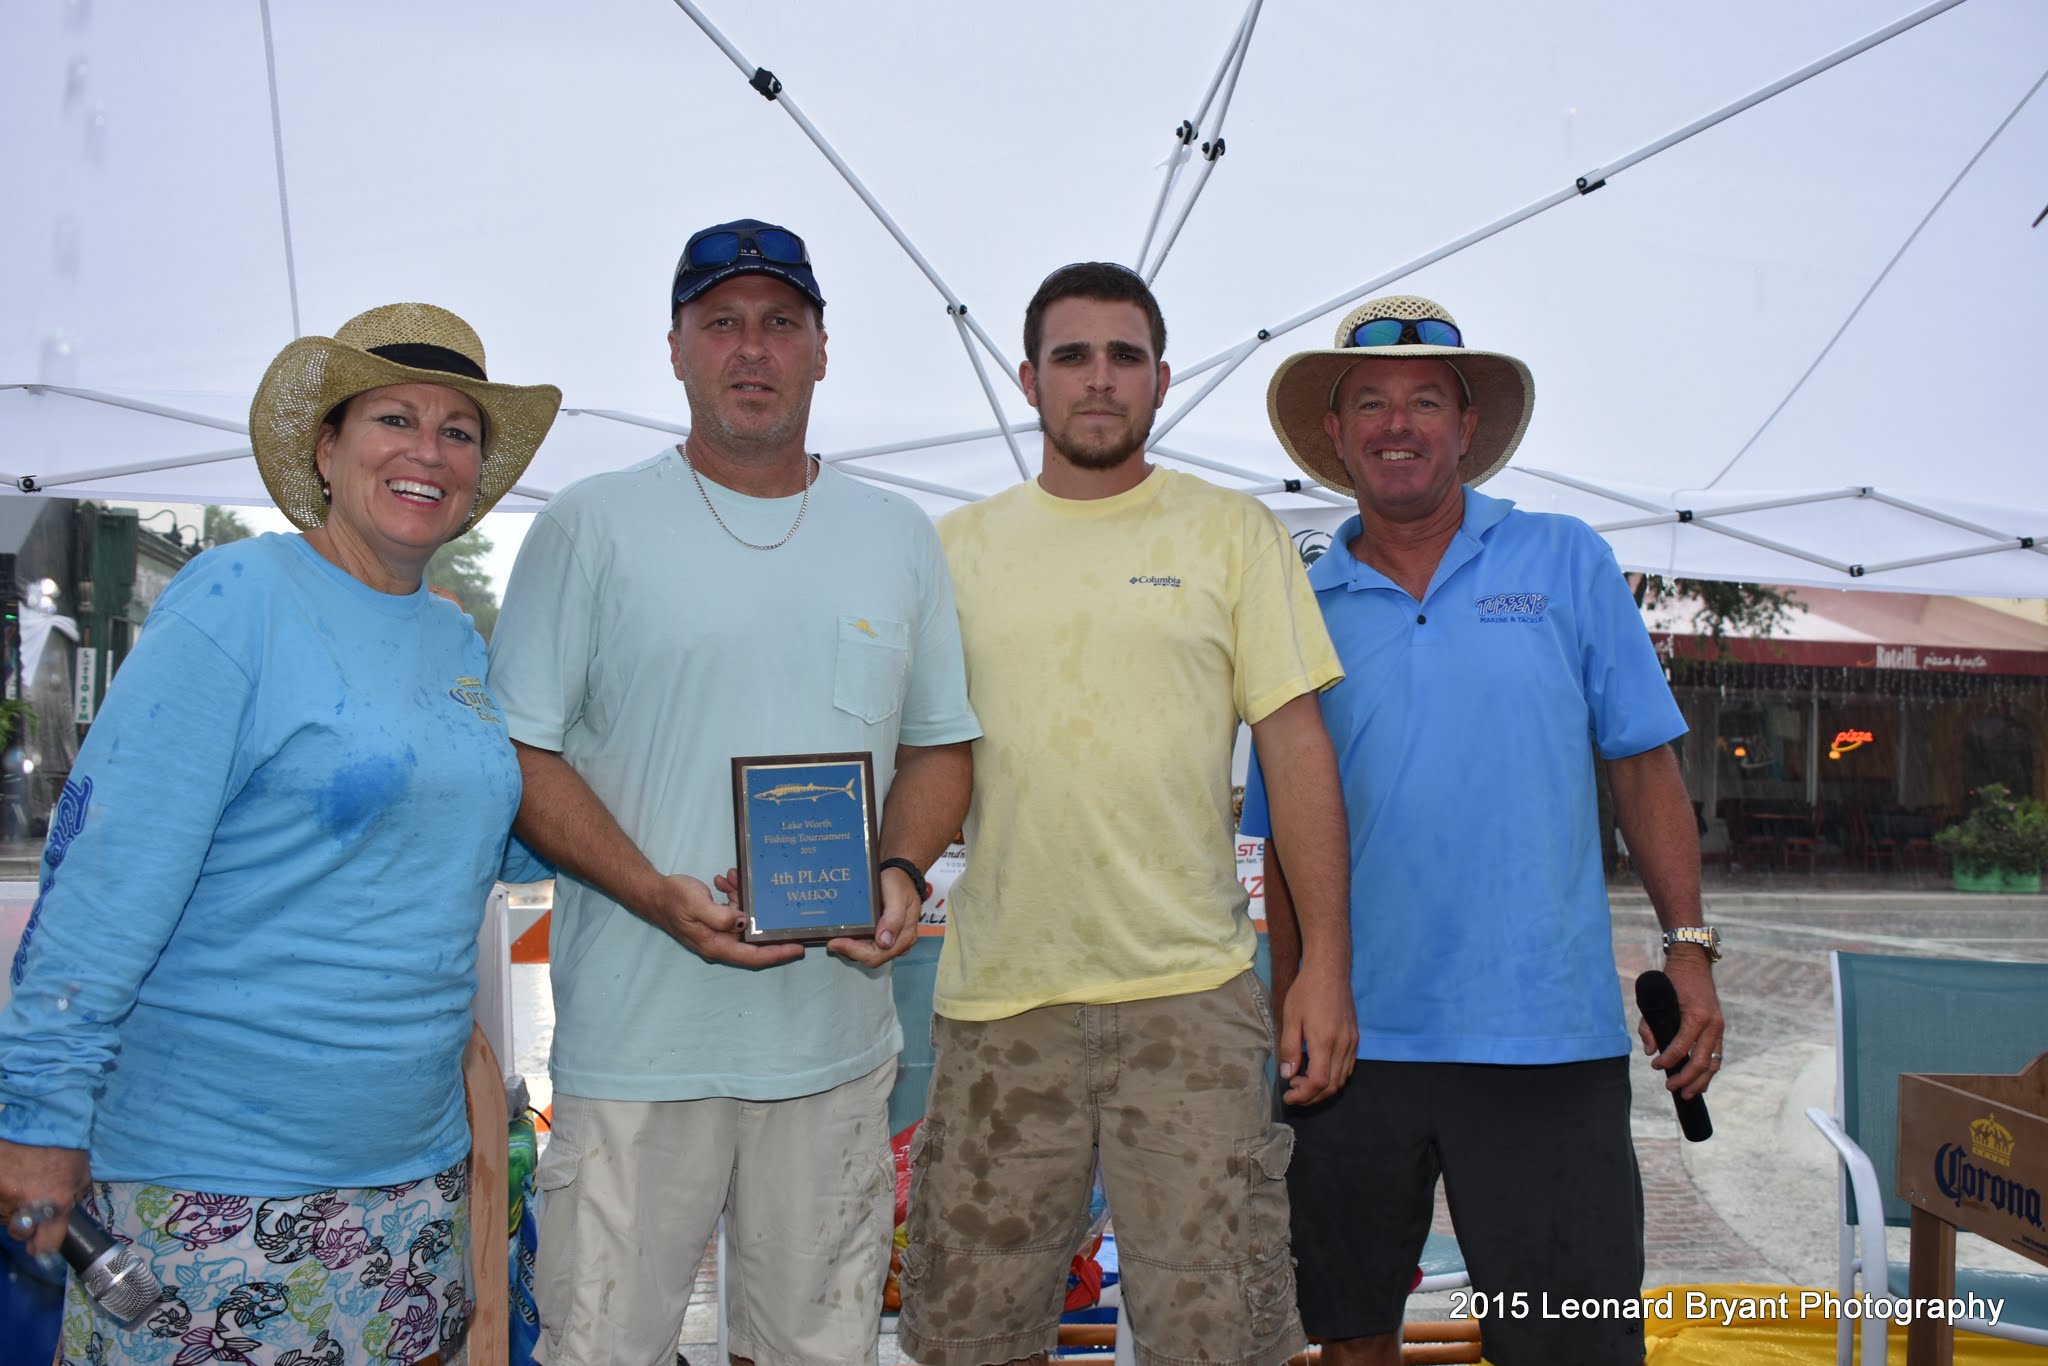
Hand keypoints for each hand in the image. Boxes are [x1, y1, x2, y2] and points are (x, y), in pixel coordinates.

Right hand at [0, 1138, 88, 1260]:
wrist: (36, 1119)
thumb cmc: (63, 1144)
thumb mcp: (81, 1173)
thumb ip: (75, 1197)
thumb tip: (65, 1215)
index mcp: (56, 1203)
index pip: (46, 1244)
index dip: (44, 1247)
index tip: (41, 1246)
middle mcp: (26, 1206)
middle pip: (20, 1233)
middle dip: (27, 1225)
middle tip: (32, 1206)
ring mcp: (1, 1199)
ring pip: (4, 1219)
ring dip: (11, 1209)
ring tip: (20, 1184)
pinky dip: (0, 1197)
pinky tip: (8, 1181)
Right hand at [656, 870, 802, 968]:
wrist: (654, 894)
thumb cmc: (672, 900)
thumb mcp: (696, 905)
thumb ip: (720, 916)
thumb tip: (745, 923)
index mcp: (716, 945)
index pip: (753, 956)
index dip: (778, 954)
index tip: (799, 947)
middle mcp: (720, 942)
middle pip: (754, 939)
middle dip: (766, 918)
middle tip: (782, 904)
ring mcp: (718, 932)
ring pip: (745, 919)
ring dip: (745, 898)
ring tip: (737, 878)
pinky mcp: (717, 920)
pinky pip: (734, 909)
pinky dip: (734, 894)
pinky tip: (727, 880)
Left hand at [827, 865, 920, 966]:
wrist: (901, 876)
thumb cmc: (899, 884)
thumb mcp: (898, 896)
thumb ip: (894, 918)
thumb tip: (884, 942)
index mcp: (904, 937)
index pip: (877, 955)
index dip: (854, 951)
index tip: (836, 942)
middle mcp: (898, 944)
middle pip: (871, 958)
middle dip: (849, 951)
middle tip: (831, 940)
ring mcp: (890, 943)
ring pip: (867, 955)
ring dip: (850, 949)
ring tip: (835, 937)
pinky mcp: (882, 939)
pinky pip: (866, 948)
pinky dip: (853, 944)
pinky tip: (843, 935)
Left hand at [1276, 959, 1357, 1106]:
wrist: (1330, 970)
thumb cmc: (1306, 991)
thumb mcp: (1290, 1018)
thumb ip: (1289, 1048)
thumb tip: (1287, 1075)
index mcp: (1324, 1042)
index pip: (1318, 1082)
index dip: (1304, 1095)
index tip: (1288, 1096)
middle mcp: (1342, 1045)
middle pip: (1332, 1086)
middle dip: (1312, 1096)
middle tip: (1293, 1091)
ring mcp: (1352, 1042)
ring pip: (1342, 1079)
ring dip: (1323, 1088)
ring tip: (1302, 1081)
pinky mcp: (1355, 1038)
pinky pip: (1347, 1067)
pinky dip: (1334, 1077)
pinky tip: (1318, 1069)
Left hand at [1637, 949, 1723, 1099]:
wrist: (1693, 965)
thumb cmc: (1671, 982)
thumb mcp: (1655, 1000)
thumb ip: (1649, 1026)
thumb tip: (1650, 1051)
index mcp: (1697, 1016)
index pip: (1681, 1047)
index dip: (1668, 1061)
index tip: (1655, 1066)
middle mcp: (1713, 1024)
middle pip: (1701, 1061)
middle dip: (1685, 1078)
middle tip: (1669, 1087)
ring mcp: (1720, 1028)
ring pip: (1714, 1063)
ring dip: (1700, 1081)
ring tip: (1686, 1094)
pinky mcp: (1720, 1030)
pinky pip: (1717, 1056)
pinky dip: (1709, 1072)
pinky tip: (1699, 1084)